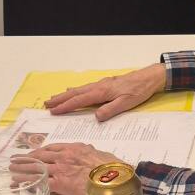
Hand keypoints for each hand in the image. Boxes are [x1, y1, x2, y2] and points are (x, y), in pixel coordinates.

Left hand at [12, 143, 120, 194]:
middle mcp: (64, 157)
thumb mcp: (101, 154)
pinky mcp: (60, 184)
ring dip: (21, 169)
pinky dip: (27, 183)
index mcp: (74, 148)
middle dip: (25, 158)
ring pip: (36, 168)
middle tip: (14, 160)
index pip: (52, 148)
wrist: (112, 178)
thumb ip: (91, 152)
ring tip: (11, 170)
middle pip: (39, 156)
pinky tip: (18, 184)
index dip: (40, 151)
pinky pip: (40, 183)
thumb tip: (89, 151)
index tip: (33, 153)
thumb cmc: (111, 167)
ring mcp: (60, 170)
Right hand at [44, 63, 166, 120]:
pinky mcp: (106, 84)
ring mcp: (102, 84)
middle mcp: (99, 86)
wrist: (149, 78)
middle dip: (60, 99)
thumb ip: (110, 110)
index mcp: (102, 92)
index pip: (79, 101)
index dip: (65, 106)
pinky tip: (74, 90)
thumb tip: (95, 117)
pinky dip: (76, 90)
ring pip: (80, 89)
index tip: (53, 111)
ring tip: (55, 97)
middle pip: (75, 93)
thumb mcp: (126, 103)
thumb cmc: (138, 91)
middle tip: (46, 103)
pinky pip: (86, 87)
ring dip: (66, 94)